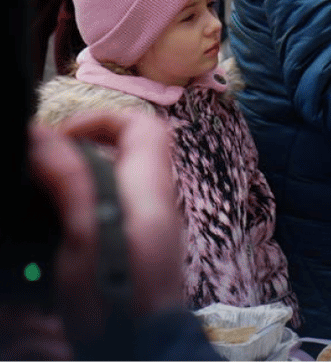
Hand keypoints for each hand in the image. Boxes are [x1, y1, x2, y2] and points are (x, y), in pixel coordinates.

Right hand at [25, 110, 185, 343]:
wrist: (143, 348)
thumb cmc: (117, 301)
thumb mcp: (85, 238)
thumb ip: (71, 183)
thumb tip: (45, 137)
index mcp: (150, 193)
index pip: (142, 127)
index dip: (99, 120)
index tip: (58, 140)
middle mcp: (157, 203)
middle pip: (128, 151)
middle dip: (82, 149)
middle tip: (43, 166)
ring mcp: (152, 226)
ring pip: (119, 179)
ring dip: (81, 177)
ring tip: (45, 193)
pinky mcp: (141, 247)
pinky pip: (115, 208)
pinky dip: (87, 204)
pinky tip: (60, 225)